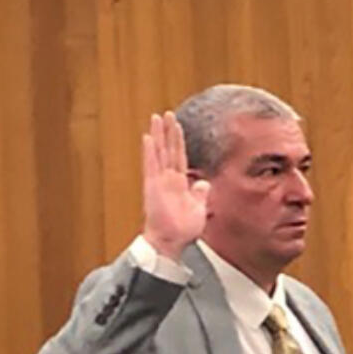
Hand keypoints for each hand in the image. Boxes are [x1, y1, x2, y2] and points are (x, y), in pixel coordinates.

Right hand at [142, 112, 208, 260]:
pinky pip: (150, 165)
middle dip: (167, 131)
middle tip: (166, 113)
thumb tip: (204, 183)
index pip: (179, 156)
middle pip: (168, 149)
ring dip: (158, 135)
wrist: (172, 240)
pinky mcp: (152, 185)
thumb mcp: (198, 209)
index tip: (177, 126)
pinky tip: (148, 137)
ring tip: (156, 118)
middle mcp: (168, 178)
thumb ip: (200, 194)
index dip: (178, 141)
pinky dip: (149, 151)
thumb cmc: (183, 229)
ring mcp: (159, 180)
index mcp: (179, 183)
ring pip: (159, 152)